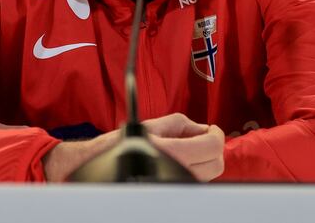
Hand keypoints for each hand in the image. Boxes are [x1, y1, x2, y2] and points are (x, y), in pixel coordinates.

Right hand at [41, 113, 224, 182]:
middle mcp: (176, 173)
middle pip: (216, 165)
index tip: (211, 129)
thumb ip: (181, 123)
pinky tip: (179, 160)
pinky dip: (193, 170)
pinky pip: (193, 183)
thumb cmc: (120, 144)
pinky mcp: (168, 191)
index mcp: (172, 153)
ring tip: (187, 148)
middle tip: (202, 137)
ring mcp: (173, 185)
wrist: (97, 166)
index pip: (213, 146)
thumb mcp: (151, 125)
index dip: (216, 135)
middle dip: (213, 149)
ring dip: (203, 161)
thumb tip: (201, 128)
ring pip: (206, 176)